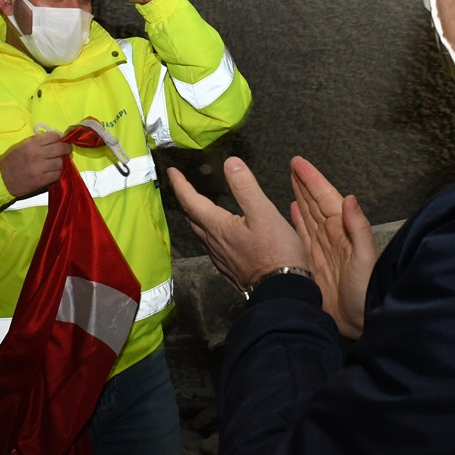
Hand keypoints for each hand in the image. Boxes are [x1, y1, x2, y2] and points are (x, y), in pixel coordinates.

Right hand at [0, 129, 73, 197]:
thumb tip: (56, 139)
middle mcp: (37, 153)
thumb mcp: (22, 145)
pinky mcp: (41, 180)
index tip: (60, 141)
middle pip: (61, 148)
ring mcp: (40, 168)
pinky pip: (57, 175)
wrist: (1, 178)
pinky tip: (52, 172)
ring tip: (56, 163)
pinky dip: (56, 173)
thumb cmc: (11, 160)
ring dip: (60, 162)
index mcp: (32, 143)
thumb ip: (38, 141)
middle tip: (66, 150)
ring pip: (61, 162)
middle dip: (66, 149)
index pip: (54, 136)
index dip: (59, 138)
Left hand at [168, 158, 308, 293]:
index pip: (191, 202)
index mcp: (217, 227)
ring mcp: (220, 258)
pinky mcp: (229, 268)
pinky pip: (211, 245)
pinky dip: (208, 231)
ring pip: (200, 233)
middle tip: (182, 186)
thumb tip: (230, 163)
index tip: (172, 172)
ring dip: (195, 216)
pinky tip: (218, 232)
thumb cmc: (276, 251)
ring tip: (197, 205)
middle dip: (185, 200)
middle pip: (192, 218)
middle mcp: (213, 243)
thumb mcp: (264, 213)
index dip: (180, 185)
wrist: (282, 291)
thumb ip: (246, 187)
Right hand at [289, 156, 374, 338]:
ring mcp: (323, 248)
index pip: (326, 198)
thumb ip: (359, 229)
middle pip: (315, 203)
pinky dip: (297, 221)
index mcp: (343, 231)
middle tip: (293, 166)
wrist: (362, 321)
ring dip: (301, 197)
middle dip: (305, 183)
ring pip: (308, 216)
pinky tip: (292, 210)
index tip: (299, 163)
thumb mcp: (366, 259)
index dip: (313, 179)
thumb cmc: (367, 291)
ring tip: (291, 180)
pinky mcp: (314, 263)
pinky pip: (303, 236)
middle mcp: (332, 236)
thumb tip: (350, 199)